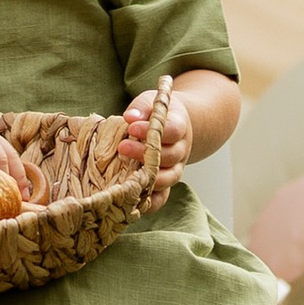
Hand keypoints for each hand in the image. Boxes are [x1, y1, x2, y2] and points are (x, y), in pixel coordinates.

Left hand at [123, 76, 191, 209]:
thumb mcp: (150, 102)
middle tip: (122, 148)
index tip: (132, 128)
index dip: (153, 131)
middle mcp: (181, 150)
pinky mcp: (166, 183)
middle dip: (145, 154)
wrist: (175, 125)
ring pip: (168, 178)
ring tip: (126, 175)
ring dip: (147, 178)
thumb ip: (141, 107)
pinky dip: (150, 202)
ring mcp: (176, 169)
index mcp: (180, 127)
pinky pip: (162, 197)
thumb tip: (130, 117)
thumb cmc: (157, 113)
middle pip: (170, 157)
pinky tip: (133, 201)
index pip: (173, 130)